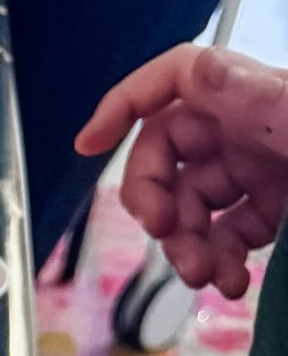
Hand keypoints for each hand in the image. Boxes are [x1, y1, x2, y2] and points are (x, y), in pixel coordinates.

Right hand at [75, 42, 287, 296]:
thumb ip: (258, 100)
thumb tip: (201, 70)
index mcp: (251, 96)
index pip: (173, 80)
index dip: (123, 104)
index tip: (87, 146)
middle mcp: (250, 127)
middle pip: (168, 154)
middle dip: (157, 203)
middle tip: (171, 241)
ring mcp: (263, 167)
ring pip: (192, 201)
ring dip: (186, 245)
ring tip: (211, 280)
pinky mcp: (278, 207)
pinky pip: (226, 231)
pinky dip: (219, 261)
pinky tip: (234, 285)